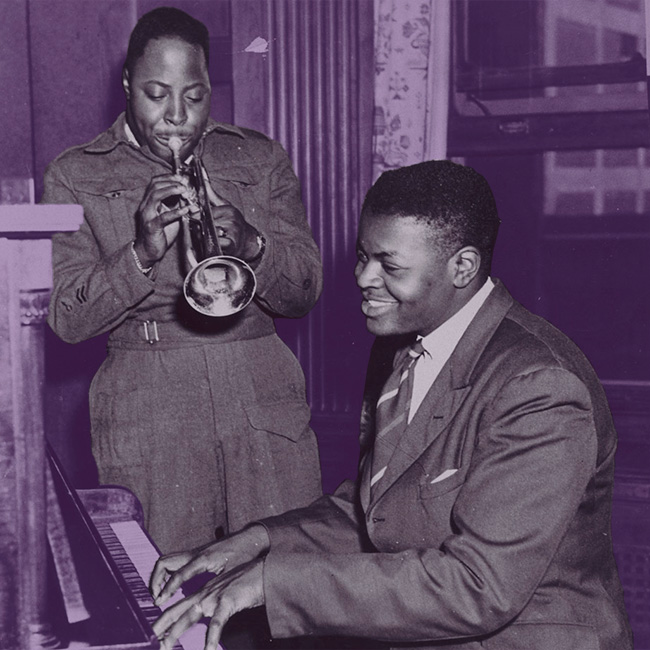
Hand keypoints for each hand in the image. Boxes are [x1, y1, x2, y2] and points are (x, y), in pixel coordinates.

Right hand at [133, 173, 194, 266]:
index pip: (155, 182)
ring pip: (155, 196)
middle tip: (185, 184)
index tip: (182, 177)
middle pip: (155, 185)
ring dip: (171, 190)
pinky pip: (163, 217)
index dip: (169, 177)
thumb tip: (189, 196)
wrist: (149, 251)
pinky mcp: (152, 227)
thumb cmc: (160, 233)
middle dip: (171, 181)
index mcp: (149, 201)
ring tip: (184, 191)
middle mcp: (146, 206)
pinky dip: (175, 212)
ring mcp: (147, 216)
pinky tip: (185, 210)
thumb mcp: (170, 215)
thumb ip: (176, 205)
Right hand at [150, 525, 269, 606]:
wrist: (251, 538)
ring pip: (168, 560)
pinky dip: (168, 573)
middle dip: (155, 579)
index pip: (178, 574)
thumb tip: (207, 603)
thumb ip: (217, 586)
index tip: (159, 601)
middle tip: (156, 597)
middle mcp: (195, 554)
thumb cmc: (244, 554)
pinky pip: (175, 562)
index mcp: (203, 558)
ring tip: (160, 594)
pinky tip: (172, 586)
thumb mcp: (232, 572)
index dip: (167, 589)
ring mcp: (195, 553)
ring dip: (160, 576)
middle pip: (165, 562)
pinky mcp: (197, 554)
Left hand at [153, 559, 264, 649]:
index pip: (178, 607)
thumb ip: (216, 606)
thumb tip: (211, 621)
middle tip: (150, 640)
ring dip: (176, 633)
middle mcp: (206, 593)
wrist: (265, 570)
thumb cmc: (249, 583)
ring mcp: (215, 596)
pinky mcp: (228, 601)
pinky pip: (217, 623)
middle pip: (177, 611)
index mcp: (204, 592)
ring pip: (189, 616)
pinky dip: (211, 638)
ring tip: (166, 647)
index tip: (154, 633)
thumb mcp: (227, 594)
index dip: (164, 620)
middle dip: (161, 627)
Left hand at [203, 182, 259, 259]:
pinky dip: (213, 243)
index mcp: (229, 210)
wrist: (248, 240)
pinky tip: (217, 243)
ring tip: (211, 237)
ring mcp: (232, 232)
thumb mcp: (225, 207)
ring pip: (210, 233)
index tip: (195, 219)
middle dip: (201, 227)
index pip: (207, 212)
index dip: (198, 216)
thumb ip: (212, 196)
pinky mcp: (231, 244)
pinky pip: (215, 242)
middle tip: (203, 230)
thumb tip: (204, 181)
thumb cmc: (234, 223)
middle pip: (207, 223)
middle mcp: (232, 220)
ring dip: (206, 236)